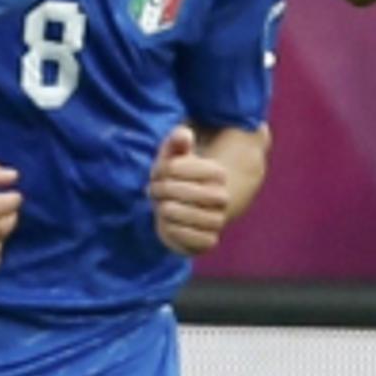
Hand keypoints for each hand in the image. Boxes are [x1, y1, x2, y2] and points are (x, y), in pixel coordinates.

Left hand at [148, 126, 231, 255]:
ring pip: (184, 214)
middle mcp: (222, 197)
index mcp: (217, 173)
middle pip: (181, 190)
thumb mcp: (174, 158)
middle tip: (153, 189)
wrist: (184, 209)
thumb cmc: (176, 179)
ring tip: (161, 206)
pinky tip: (167, 223)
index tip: (157, 172)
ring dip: (165, 210)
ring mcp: (217, 220)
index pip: (180, 167)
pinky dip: (172, 230)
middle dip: (161, 189)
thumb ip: (177, 143)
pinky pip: (191, 238)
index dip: (163, 169)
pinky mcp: (208, 241)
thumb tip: (182, 134)